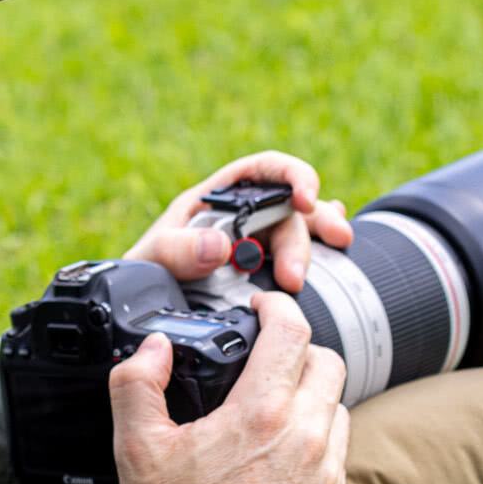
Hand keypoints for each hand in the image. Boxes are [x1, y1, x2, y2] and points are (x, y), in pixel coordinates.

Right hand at [108, 290, 349, 483]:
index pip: (292, 331)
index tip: (262, 307)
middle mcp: (306, 437)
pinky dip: (316, 441)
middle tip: (268, 356)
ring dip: (311, 396)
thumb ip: (137, 383)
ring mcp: (327, 473)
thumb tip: (156, 348)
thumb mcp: (136, 448)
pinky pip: (337, 454)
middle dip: (298, 349)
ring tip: (274, 407)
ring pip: (337, 407)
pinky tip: (283, 456)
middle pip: (327, 362)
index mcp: (261, 413)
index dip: (277, 306)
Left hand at [125, 150, 354, 292]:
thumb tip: (220, 245)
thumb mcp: (151, 260)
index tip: (305, 198)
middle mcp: (247, 216)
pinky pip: (304, 254)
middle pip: (289, 211)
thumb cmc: (144, 276)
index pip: (265, 171)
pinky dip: (324, 248)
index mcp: (220, 199)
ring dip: (321, 240)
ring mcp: (261, 244)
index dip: (292, 175)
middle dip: (300, 237)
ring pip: (302, 232)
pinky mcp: (269, 272)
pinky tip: (340, 247)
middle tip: (294, 278)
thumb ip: (177, 250)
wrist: (142, 312)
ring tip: (339, 248)